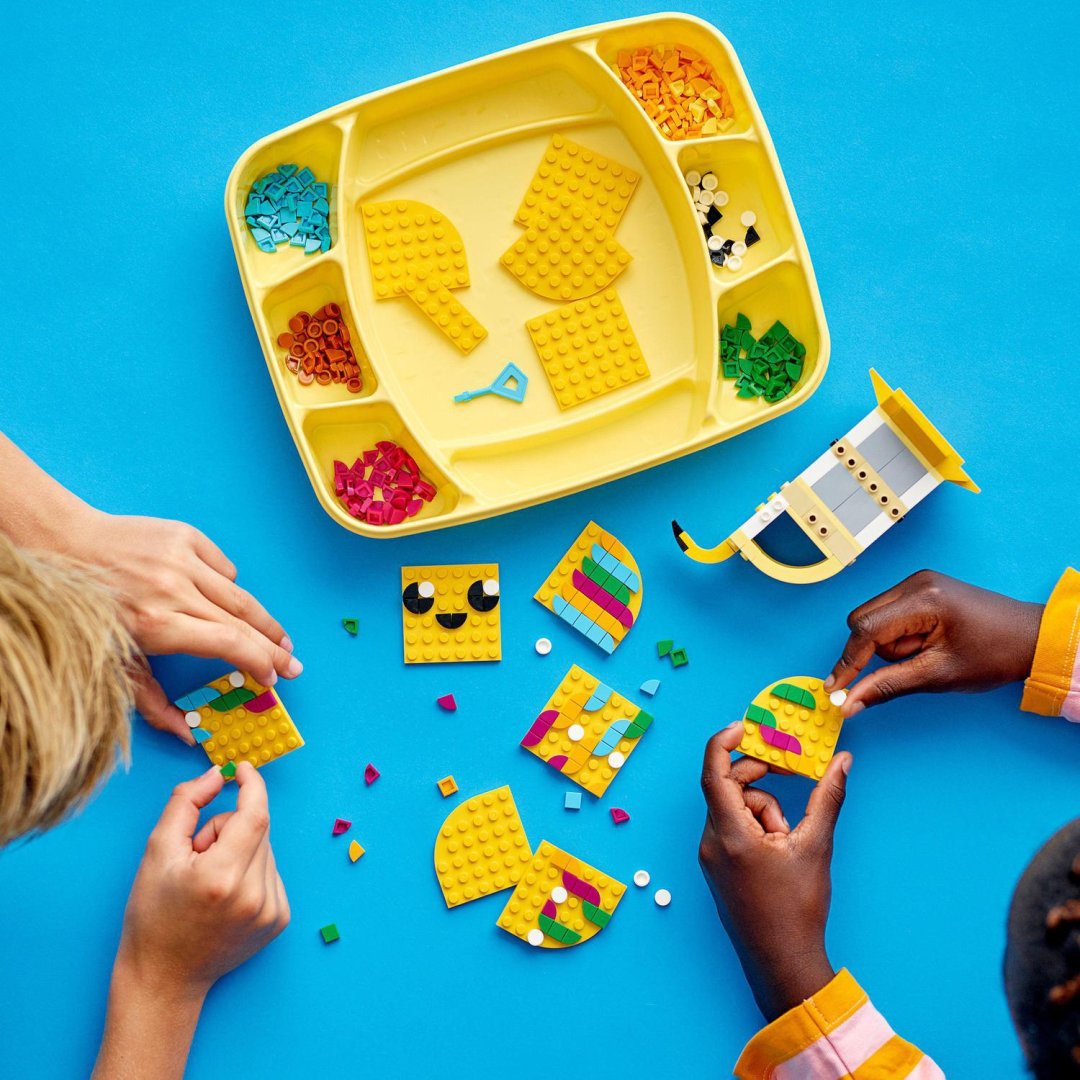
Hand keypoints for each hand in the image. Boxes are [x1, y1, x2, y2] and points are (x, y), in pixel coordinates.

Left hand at [68, 509, 300, 740]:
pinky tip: (217, 597)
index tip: (274, 678)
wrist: (64, 545)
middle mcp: (174, 590)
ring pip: (238, 594)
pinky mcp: (185, 536)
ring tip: (278, 636)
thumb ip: (153, 704)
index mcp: (157, 625)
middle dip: (274, 646)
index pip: (228, 644)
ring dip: (262, 619)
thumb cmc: (86, 614)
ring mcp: (182, 559)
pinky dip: (224, 584)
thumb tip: (189, 734)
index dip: (259, 662)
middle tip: (293, 663)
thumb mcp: (112, 666)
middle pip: (242, 620)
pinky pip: (222, 567)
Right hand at [94, 764, 288, 1079]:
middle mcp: (254, 895)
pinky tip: (225, 895)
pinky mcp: (280, 920)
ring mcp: (272, 910)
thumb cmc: (154, 915)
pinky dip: (251, 871)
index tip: (242, 768)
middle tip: (197, 854)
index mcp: (223, 877)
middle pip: (257, 828)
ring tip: (209, 880)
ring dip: (241, 849)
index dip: (252, 785)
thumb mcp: (157, 852)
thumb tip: (218, 774)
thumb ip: (186, 802)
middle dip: (229, 827)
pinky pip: (271, 872)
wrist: (164, 979)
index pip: (255, 814)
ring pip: (266, 848)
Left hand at [698, 724, 850, 1021]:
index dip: (724, 741)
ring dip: (762, 810)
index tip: (744, 725)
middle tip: (789, 779)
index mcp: (729, 833)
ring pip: (733, 809)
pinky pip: (731, 828)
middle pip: (727, 787)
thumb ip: (828, 797)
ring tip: (788, 840)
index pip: (713, 771)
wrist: (782, 962)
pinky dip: (755, 827)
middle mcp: (711, 841)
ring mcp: (710, 856)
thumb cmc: (797, 908)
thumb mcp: (815, 846)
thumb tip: (843, 762)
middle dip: (759, 780)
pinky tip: (778, 849)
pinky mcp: (716, 867)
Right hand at [825, 569, 1043, 715]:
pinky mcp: (921, 588)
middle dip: (875, 651)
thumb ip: (887, 686)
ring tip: (929, 653)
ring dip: (892, 644)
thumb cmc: (994, 654)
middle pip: (863, 619)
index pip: (866, 629)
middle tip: (909, 666)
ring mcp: (918, 581)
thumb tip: (850, 702)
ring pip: (874, 619)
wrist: (1030, 638)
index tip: (835, 689)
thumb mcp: (938, 676)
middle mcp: (916, 582)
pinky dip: (899, 635)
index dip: (847, 661)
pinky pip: (889, 614)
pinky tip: (926, 643)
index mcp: (924, 600)